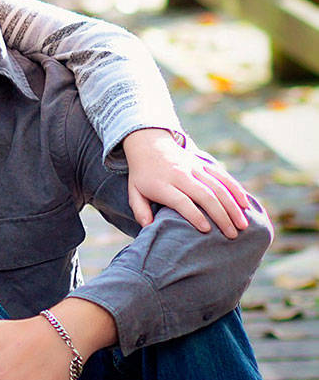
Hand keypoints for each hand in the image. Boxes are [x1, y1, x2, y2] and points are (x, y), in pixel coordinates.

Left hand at [122, 128, 248, 236]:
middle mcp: (181, 175)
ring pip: (218, 186)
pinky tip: (245, 205)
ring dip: (233, 206)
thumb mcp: (134, 191)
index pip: (181, 201)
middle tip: (231, 235)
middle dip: (220, 216)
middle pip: (205, 195)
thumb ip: (140, 210)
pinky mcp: (204, 163)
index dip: (194, 215)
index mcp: (163, 184)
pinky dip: (236, 189)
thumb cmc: (142, 176)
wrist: (149, 144)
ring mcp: (194, 168)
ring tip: (242, 225)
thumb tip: (148, 228)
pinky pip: (223, 176)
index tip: (206, 230)